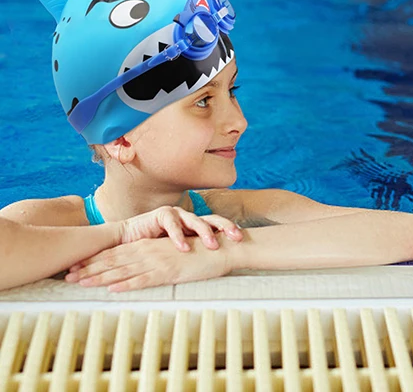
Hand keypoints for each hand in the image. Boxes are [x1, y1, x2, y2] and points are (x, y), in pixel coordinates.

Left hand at [65, 236, 232, 291]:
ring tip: (82, 282)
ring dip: (101, 277)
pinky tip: (113, 288)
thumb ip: (154, 254)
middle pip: (115, 260)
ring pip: (124, 270)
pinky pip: (144, 279)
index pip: (117, 252)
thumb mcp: (172, 250)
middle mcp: (150, 251)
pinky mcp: (168, 271)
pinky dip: (127, 284)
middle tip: (70, 275)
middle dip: (91, 268)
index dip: (96, 259)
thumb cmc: (198, 250)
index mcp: (149, 245)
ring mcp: (157, 261)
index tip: (78, 265)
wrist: (220, 248)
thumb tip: (138, 264)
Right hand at [118, 206, 241, 252]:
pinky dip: (178, 237)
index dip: (230, 229)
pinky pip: (172, 225)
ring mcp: (176, 214)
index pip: (218, 225)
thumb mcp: (181, 252)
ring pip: (195, 221)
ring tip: (212, 245)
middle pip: (212, 219)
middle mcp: (189, 217)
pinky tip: (184, 248)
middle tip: (236, 237)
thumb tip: (221, 263)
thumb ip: (197, 252)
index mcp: (196, 225)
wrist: (128, 240)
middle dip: (225, 227)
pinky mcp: (161, 215)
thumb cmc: (156, 249)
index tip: (243, 239)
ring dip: (204, 233)